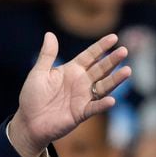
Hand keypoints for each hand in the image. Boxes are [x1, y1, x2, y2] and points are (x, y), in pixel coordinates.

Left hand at [8, 32, 130, 156]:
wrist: (28, 122)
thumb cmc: (32, 97)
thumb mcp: (38, 74)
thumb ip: (47, 56)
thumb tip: (49, 34)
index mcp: (71, 71)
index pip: (90, 56)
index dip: (101, 47)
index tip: (114, 37)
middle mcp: (81, 82)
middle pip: (100, 69)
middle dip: (112, 60)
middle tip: (123, 51)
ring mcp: (83, 98)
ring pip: (103, 87)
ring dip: (115, 80)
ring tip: (127, 71)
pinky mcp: (81, 113)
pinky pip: (94, 108)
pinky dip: (102, 105)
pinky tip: (111, 100)